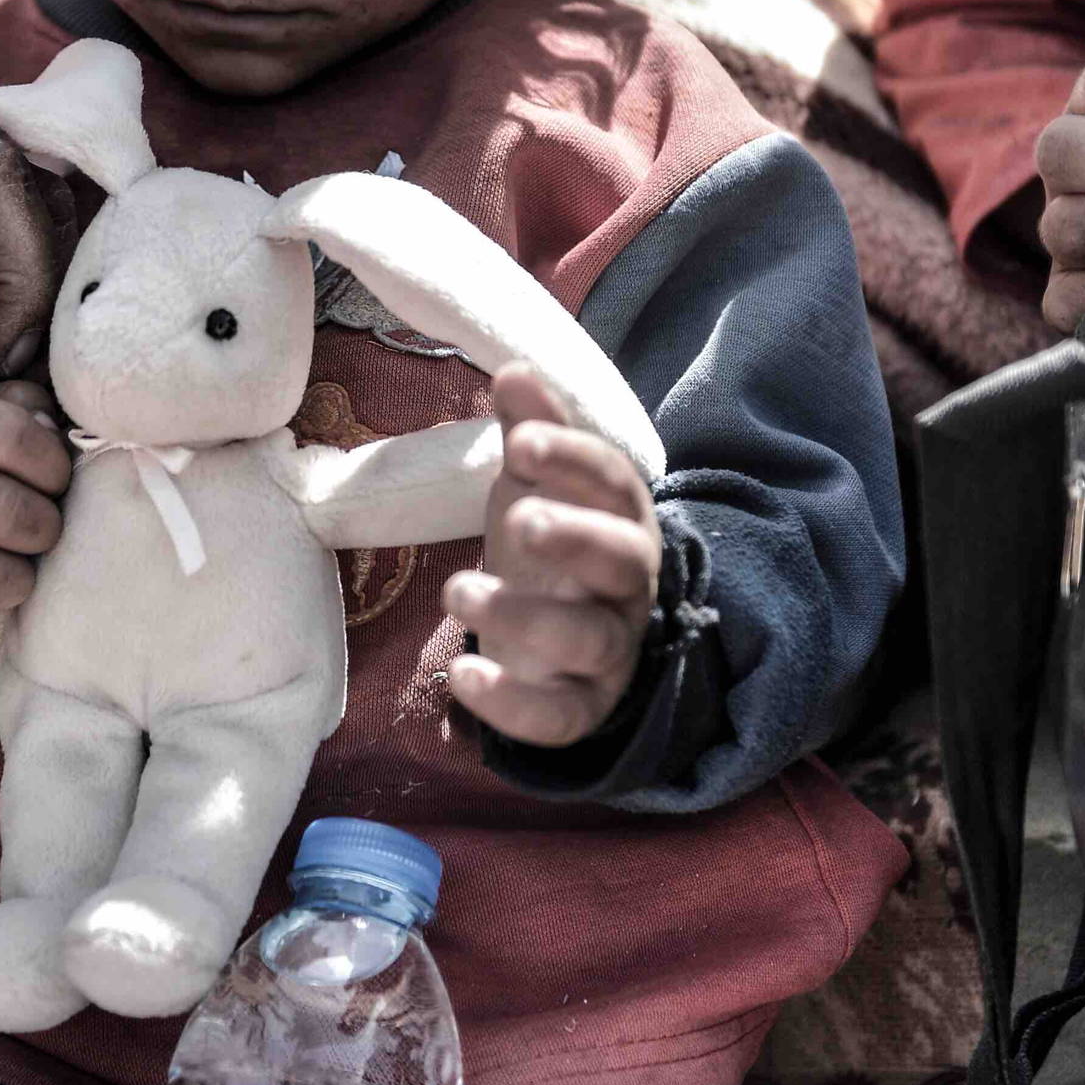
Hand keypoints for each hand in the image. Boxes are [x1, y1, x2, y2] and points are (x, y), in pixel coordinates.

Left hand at [444, 366, 659, 748]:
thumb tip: (514, 367)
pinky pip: (558, 716)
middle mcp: (627, 584)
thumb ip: (532, 429)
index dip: (573, 459)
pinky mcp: (581, 708)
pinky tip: (460, 679)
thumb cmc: (552, 547)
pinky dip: (512, 704)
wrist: (567, 646)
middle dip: (575, 536)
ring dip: (523, 616)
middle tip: (521, 518)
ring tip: (456, 590)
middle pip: (621, 558)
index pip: (613, 482)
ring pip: (587, 639)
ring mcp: (609, 650)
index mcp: (620, 518)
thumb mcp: (538, 485)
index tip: (520, 439)